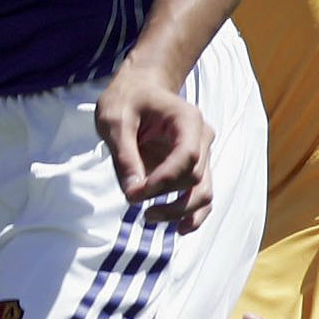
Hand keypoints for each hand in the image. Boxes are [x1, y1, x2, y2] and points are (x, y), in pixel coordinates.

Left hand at [93, 63, 213, 228]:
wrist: (140, 89)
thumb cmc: (127, 100)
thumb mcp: (114, 121)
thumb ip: (124, 156)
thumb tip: (132, 194)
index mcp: (187, 120)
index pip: (187, 157)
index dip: (163, 181)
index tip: (134, 193)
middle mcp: (202, 138)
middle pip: (194, 178)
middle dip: (165, 196)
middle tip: (132, 199)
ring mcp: (202, 154)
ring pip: (204, 192)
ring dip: (180, 211)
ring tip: (150, 218)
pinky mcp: (195, 168)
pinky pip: (202, 195)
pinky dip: (193, 214)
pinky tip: (179, 229)